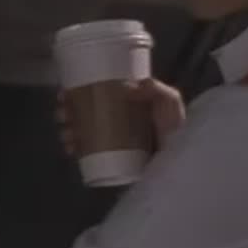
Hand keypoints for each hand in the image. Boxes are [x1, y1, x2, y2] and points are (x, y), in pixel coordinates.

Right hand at [56, 78, 186, 156]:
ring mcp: (113, 140)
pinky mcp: (113, 160)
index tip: (64, 93)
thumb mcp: (170, 103)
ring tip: (67, 134)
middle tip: (63, 114)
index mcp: (126, 103)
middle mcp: (117, 119)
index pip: (95, 93)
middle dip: (67, 113)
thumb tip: (131, 85)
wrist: (184, 162)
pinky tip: (71, 150)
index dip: (76, 92)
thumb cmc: (179, 129)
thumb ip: (158, 91)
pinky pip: (89, 154)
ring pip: (82, 132)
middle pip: (83, 112)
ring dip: (68, 131)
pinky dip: (76, 150)